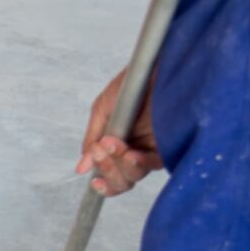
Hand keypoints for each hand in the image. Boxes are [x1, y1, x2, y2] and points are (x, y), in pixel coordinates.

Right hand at [75, 69, 162, 196]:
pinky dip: (139, 163)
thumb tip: (81, 167)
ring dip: (119, 165)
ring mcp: (151, 148)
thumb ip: (92, 139)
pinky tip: (130, 154)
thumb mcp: (103, 109)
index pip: (111, 174)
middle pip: (122, 181)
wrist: (154, 66)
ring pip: (134, 176)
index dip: (103, 184)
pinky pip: (153, 164)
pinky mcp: (168, 143)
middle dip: (107, 170)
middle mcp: (135, 150)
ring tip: (114, 144)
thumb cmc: (132, 82)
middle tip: (102, 150)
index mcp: (118, 145)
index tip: (94, 182)